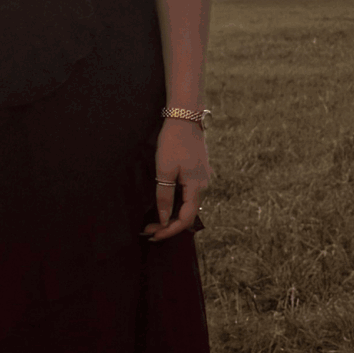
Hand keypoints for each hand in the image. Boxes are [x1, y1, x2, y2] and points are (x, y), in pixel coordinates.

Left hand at [143, 118, 210, 242]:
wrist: (185, 117)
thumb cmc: (173, 142)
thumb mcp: (164, 170)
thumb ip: (165, 197)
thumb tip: (164, 219)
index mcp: (197, 187)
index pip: (186, 219)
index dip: (170, 230)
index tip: (153, 235)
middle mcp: (204, 185)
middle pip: (188, 214)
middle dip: (169, 225)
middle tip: (148, 231)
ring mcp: (203, 178)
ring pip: (189, 205)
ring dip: (172, 215)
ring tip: (153, 221)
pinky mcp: (198, 172)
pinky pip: (189, 195)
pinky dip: (177, 204)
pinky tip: (165, 205)